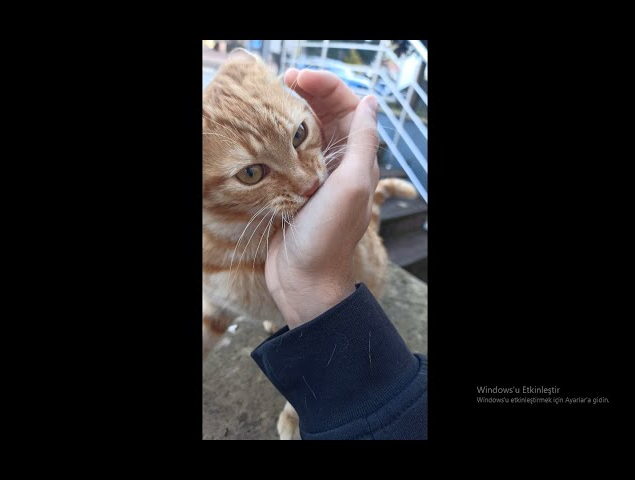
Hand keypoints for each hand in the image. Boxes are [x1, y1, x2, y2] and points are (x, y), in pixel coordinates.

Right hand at [265, 69, 379, 327]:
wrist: (304, 279)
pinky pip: (289, 153)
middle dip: (309, 92)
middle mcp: (339, 164)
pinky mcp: (294, 187)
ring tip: (273, 98)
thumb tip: (370, 102)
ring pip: (308, 131)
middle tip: (282, 82)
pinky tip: (265, 130)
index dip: (328, 86)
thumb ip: (362, 144)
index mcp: (358, 160)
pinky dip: (280, 137)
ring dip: (293, 111)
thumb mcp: (351, 186)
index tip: (299, 78)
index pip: (349, 108)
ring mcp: (316, 175)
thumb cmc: (328, 237)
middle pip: (328, 115)